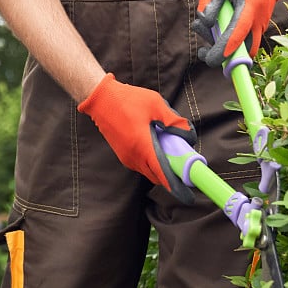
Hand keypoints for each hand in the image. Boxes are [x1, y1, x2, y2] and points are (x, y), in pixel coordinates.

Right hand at [78, 73, 196, 203]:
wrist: (100, 98)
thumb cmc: (127, 99)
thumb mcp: (156, 104)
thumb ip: (174, 121)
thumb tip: (188, 134)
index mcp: (142, 146)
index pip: (161, 172)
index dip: (175, 183)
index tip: (186, 189)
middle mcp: (133, 157)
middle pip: (156, 176)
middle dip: (171, 176)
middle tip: (183, 168)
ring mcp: (126, 157)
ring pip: (148, 171)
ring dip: (160, 169)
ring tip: (172, 156)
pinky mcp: (122, 154)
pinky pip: (140, 165)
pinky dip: (151, 163)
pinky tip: (158, 150)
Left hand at [193, 0, 287, 66]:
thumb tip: (203, 22)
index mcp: (251, 4)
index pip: (240, 30)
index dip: (228, 47)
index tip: (216, 58)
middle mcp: (259, 19)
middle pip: (245, 49)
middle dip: (226, 56)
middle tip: (204, 52)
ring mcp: (261, 25)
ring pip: (245, 48)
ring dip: (227, 49)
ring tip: (208, 35)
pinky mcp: (259, 28)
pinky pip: (245, 41)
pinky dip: (231, 41)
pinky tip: (219, 26)